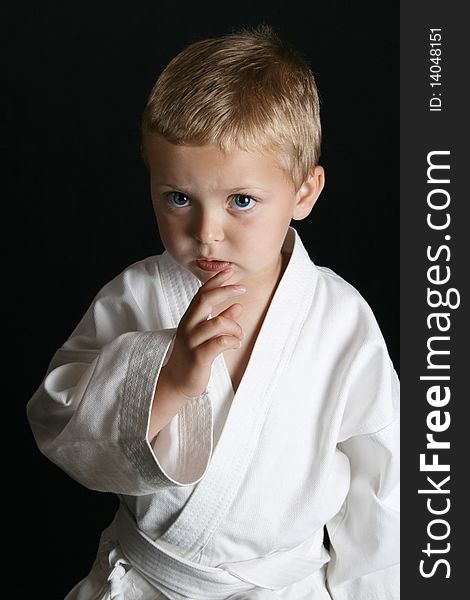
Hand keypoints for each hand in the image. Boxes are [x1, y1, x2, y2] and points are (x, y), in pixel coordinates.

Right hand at [166, 267, 244, 396]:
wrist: (177, 382)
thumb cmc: (193, 357)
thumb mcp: (207, 335)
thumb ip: (222, 319)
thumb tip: (238, 306)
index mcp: (190, 319)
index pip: (202, 293)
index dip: (215, 281)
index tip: (229, 270)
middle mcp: (188, 327)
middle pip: (205, 300)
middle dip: (225, 290)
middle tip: (242, 288)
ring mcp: (192, 342)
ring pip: (217, 323)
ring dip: (234, 326)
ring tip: (239, 335)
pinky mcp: (198, 357)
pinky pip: (219, 343)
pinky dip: (232, 341)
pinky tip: (235, 344)